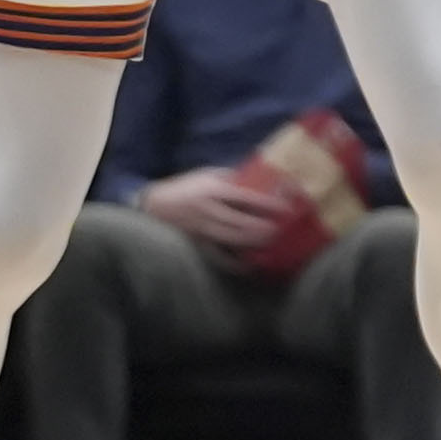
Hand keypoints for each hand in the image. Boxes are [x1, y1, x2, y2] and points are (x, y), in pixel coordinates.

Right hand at [139, 167, 297, 258]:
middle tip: (284, 229)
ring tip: (273, 242)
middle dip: (264, 228)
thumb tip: (263, 178)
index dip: (267, 204)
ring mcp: (201, 230)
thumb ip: (233, 177)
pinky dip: (234, 263)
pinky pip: (217, 257)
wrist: (155, 205)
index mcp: (212, 189)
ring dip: (254, 243)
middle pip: (241, 223)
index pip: (245, 198)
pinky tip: (249, 265)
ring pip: (232, 240)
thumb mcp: (209, 174)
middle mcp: (207, 210)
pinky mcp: (196, 244)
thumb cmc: (187, 186)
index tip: (286, 207)